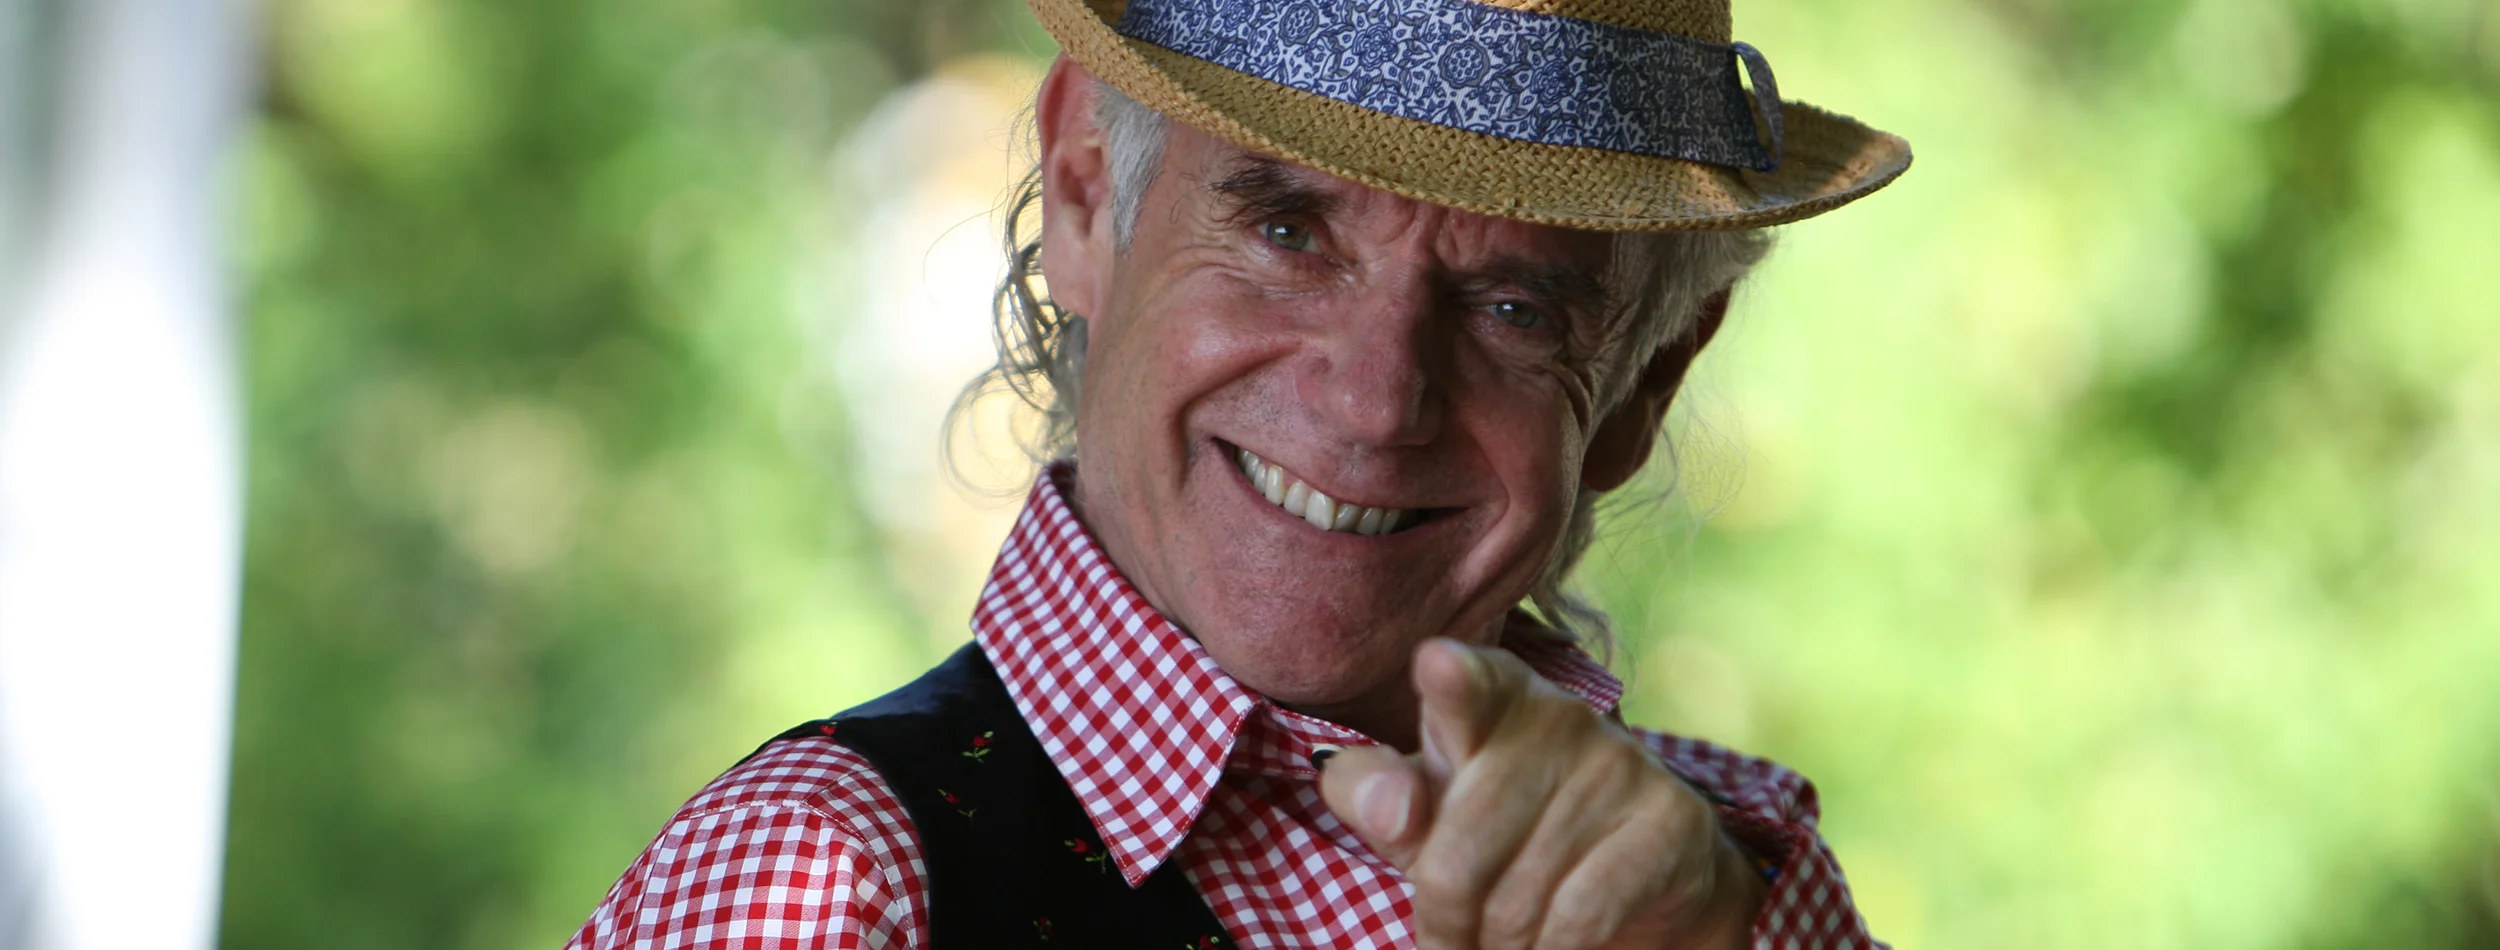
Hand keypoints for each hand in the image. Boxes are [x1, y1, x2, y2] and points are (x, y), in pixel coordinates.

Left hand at [1317, 639, 1765, 949]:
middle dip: (1446, 922)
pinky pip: (1580, 915)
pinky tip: (1554, 949)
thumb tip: (1391, 806)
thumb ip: (1373, 796)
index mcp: (1487, 696)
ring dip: (1499, 946)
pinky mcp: (1670, 818)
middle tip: (1453, 941)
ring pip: (1515, 900)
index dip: (1451, 679)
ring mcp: (1620, 762)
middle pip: (1456, 855)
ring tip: (1506, 942)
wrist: (1642, 891)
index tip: (1438, 667)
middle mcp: (1556, 716)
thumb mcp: (1423, 815)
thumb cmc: (1503, 838)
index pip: (1463, 681)